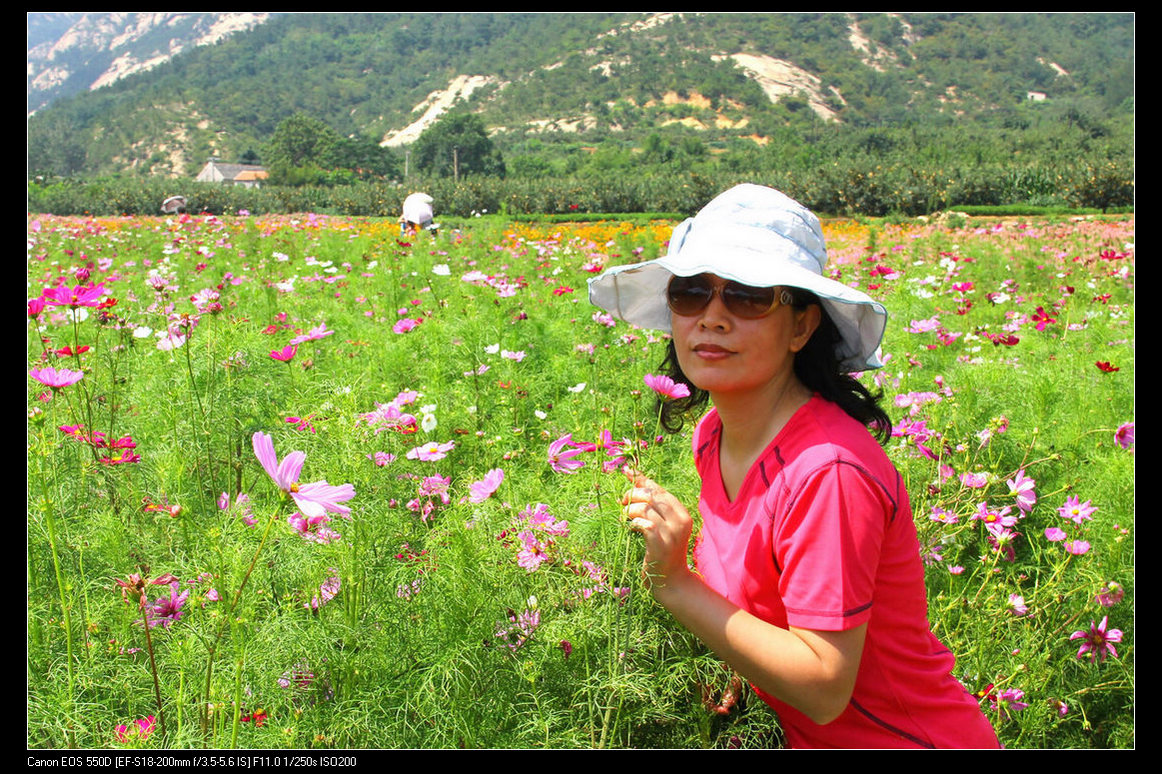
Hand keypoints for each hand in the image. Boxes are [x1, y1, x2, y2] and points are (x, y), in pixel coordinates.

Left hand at [620, 470, 694, 593]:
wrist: (671, 580)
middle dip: (633, 494)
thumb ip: (651, 504)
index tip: (627, 472)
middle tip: (623, 502)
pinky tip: (631, 529)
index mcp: (682, 513)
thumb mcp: (662, 525)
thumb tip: (633, 476)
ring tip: (625, 517)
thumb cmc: (663, 551)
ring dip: (630, 510)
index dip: (642, 479)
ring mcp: (672, 533)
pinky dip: (633, 523)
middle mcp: (680, 521)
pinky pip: (643, 524)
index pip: (659, 489)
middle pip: (651, 495)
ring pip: (645, 508)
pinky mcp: (660, 544)